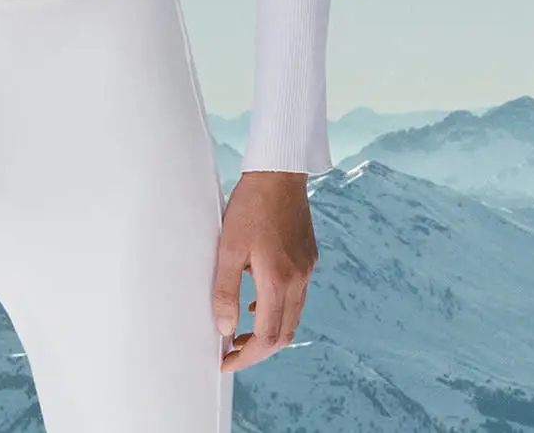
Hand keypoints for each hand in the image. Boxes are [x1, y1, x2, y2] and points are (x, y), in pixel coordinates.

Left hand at [212, 170, 317, 372]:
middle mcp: (299, 279)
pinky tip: (259, 301)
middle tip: (233, 353)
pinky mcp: (308, 257)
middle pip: (284, 334)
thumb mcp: (228, 247)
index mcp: (279, 280)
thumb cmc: (250, 205)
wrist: (278, 171)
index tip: (226, 361)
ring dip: (270, 330)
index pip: (268, 337)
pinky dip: (279, 308)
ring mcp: (307, 268)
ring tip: (242, 332)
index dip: (247, 356)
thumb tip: (225, 329)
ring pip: (293, 316)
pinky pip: (297, 295)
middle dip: (259, 350)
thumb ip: (225, 290)